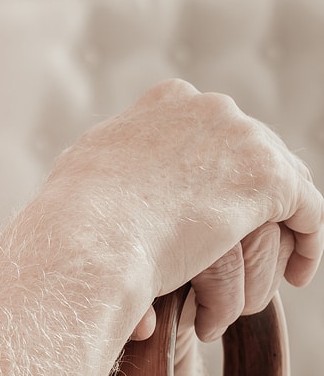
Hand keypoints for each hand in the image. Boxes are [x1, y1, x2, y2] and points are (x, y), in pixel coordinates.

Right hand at [43, 80, 320, 339]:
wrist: (90, 234)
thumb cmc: (74, 212)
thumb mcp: (85, 163)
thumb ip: (113, 155)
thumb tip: (106, 168)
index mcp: (167, 101)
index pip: (216, 130)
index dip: (223, 169)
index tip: (219, 204)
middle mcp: (209, 107)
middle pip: (257, 151)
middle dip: (257, 194)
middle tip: (259, 236)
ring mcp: (243, 137)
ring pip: (286, 182)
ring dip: (285, 223)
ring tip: (282, 263)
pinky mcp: (269, 178)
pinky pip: (308, 212)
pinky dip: (308, 243)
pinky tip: (298, 274)